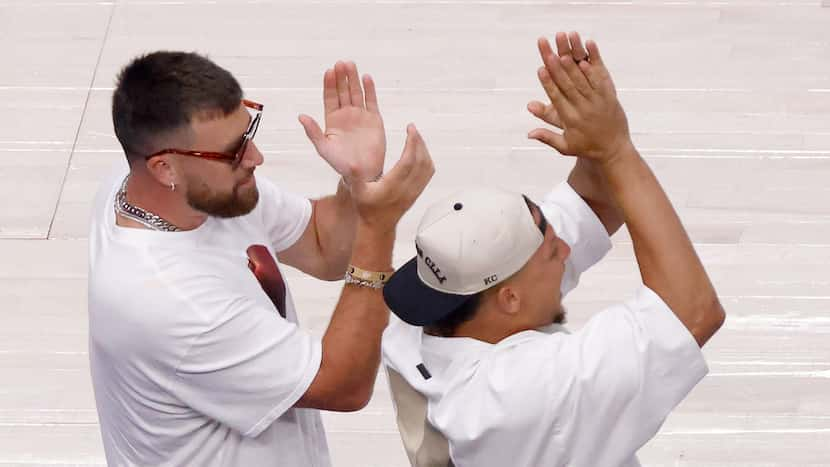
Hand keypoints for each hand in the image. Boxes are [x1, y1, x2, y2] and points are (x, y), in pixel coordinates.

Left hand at [299, 61, 385, 182]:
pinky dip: (369, 90)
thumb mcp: (323, 148)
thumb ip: (313, 132)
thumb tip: (301, 116)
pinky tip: (367, 78)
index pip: (330, 97)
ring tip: (350, 65)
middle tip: (340, 63)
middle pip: (343, 91)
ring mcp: (361, 116)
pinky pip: (371, 102)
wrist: (361, 173)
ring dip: (353, 79)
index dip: (329, 84)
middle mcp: (346, 115)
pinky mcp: (374, 120)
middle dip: (341, 78)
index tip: (329, 72)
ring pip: (356, 93)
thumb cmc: (341, 163)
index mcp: (332, 120)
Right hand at [350, 124, 433, 231]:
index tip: (411, 129)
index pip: (408, 160)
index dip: (412, 143)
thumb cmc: (367, 209)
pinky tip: (421, 153)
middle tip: (413, 129)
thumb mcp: (357, 192)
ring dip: (424, 149)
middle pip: (421, 161)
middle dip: (419, 141)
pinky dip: (427, 159)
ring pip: (427, 167)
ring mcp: (414, 191)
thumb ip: (354, 177)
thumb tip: (352, 163)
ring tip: (416, 138)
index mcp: (393, 186)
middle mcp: (406, 188)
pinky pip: (428, 174)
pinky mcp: (417, 192)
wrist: (378, 226)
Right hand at [527, 32, 632, 163]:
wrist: (614, 151)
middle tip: (549, 51)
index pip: (557, 97)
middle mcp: (583, 108)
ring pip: (583, 78)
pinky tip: (587, 52)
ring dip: (573, 61)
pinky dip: (593, 64)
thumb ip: (547, 137)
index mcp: (570, 119)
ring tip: (564, 48)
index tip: (540, 69)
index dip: (548, 83)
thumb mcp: (564, 147)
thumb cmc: (586, 147)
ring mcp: (597, 100)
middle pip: (568, 84)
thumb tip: (529, 134)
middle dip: (557, 67)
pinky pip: (600, 78)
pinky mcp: (609, 96)